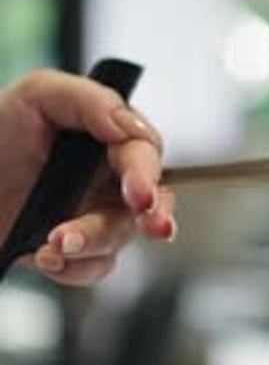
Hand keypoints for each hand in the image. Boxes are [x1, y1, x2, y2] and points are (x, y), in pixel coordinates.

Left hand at [0, 69, 175, 285]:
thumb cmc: (0, 130)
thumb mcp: (37, 95)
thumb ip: (87, 99)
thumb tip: (125, 126)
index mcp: (110, 137)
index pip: (144, 152)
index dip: (146, 173)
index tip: (139, 193)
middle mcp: (111, 176)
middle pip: (150, 200)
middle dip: (156, 215)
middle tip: (152, 226)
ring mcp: (95, 214)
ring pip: (119, 237)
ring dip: (93, 242)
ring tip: (54, 242)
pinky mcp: (76, 247)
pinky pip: (93, 268)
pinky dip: (72, 268)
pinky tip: (45, 257)